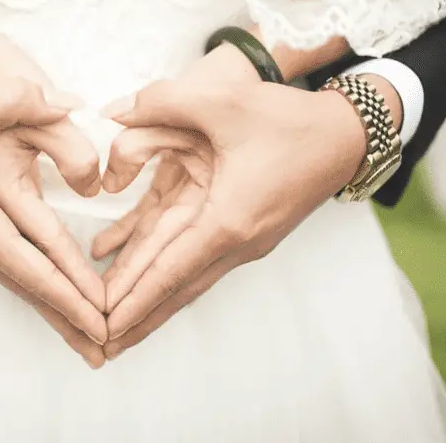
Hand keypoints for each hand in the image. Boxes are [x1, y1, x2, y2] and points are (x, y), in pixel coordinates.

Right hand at [0, 79, 107, 364]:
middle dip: (71, 321)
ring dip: (55, 309)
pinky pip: (9, 269)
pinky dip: (36, 287)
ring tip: (86, 335)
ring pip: (21, 284)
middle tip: (108, 351)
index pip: (37, 270)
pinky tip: (51, 294)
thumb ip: (19, 99)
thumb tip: (70, 102)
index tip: (105, 323)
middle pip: (32, 291)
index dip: (74, 296)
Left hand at [95, 44, 369, 357]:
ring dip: (152, 305)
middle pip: (175, 289)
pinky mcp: (246, 234)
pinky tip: (146, 282)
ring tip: (120, 330)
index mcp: (227, 218)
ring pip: (187, 281)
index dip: (131, 298)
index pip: (168, 270)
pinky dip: (170, 278)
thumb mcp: (223, 101)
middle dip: (136, 318)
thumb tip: (111, 111)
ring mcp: (244, 242)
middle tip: (99, 345)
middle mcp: (237, 242)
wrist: (345, 135)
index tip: (103, 326)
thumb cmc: (289, 119)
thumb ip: (161, 101)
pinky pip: (198, 263)